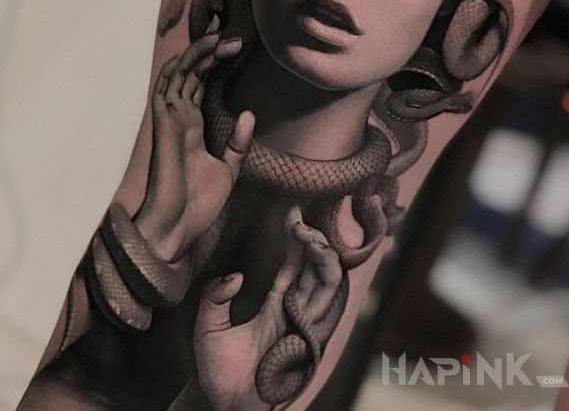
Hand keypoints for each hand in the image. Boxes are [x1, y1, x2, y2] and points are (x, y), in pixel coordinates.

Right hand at [135, 17, 254, 262]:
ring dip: (199, 53)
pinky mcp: (164, 126)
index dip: (214, 60)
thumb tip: (249, 112)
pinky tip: (197, 53)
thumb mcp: (229, 169)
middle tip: (233, 32)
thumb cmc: (199, 203)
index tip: (236, 43)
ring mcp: (170, 119)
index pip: (201, 81)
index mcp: (192, 124)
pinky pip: (167, 89)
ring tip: (221, 36)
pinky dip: (181, 68)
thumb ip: (238, 142)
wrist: (179, 228)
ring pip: (180, 74)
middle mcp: (179, 116)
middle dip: (209, 49)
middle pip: (191, 71)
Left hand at [193, 207, 342, 410]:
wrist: (221, 403)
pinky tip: (318, 259)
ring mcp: (302, 323)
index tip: (293, 212)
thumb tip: (236, 277)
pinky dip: (325, 280)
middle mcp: (295, 309)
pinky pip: (324, 305)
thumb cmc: (216, 367)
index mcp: (277, 302)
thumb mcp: (207, 323)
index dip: (297, 237)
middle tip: (299, 223)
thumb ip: (215, 296)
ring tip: (308, 235)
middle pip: (317, 267)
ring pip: (327, 282)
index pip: (295, 262)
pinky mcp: (306, 338)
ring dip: (323, 255)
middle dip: (314, 241)